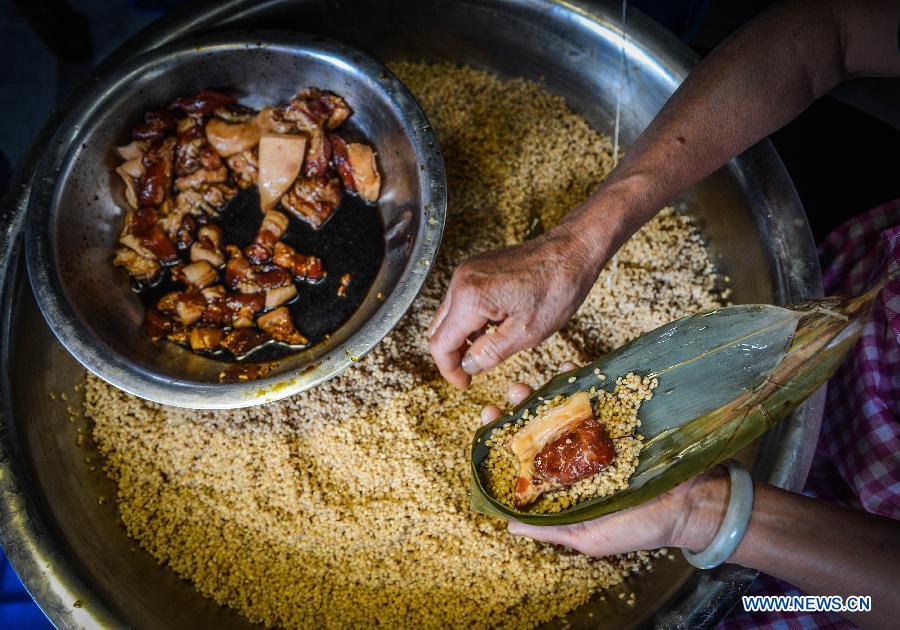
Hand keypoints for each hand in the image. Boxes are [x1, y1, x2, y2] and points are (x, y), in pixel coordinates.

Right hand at [428, 223, 604, 389]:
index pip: (440, 344)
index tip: (465, 384)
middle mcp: (461, 281)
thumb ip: (491, 353)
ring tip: (488, 350)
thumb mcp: (527, 333)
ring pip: (447, 316)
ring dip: (461, 338)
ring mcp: (466, 272)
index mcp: (471, 298)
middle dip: (452, 355)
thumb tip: (468, 366)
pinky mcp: (475, 268)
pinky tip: (494, 328)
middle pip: (438, 330)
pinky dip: (469, 321)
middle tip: (474, 372)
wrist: (572, 251)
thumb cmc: (557, 289)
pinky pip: (460, 301)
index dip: (450, 370)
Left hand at [481, 364, 729, 556]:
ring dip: (543, 392)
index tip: (488, 420)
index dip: (504, 439)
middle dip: (520, 409)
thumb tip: (508, 524)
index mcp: (563, 485)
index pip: (524, 458)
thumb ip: (550, 528)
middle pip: (539, 428)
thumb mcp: (587, 538)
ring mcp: (596, 436)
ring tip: (531, 381)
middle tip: (510, 394)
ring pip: (562, 409)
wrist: (691, 506)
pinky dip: (581, 381)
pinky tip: (567, 369)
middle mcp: (575, 458)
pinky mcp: (619, 420)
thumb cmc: (637, 529)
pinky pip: (596, 397)